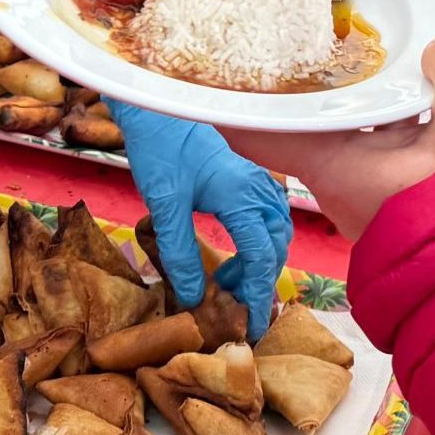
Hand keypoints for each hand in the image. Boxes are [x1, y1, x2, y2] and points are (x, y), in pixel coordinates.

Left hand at [114, 101, 292, 337]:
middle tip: (233, 308)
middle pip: (275, 247)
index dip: (257, 294)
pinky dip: (259, 243)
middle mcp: (257, 189)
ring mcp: (256, 182)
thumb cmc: (160, 149)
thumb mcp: (165, 205)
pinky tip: (235, 253)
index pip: (261, 256)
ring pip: (276, 234)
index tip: (251, 325)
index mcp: (241, 196)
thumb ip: (180, 252)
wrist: (158, 108)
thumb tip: (194, 297)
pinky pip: (268, 219)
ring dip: (259, 262)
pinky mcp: (248, 179)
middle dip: (259, 282)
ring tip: (226, 281)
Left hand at [226, 39, 434, 238]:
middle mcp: (337, 178)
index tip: (200, 66)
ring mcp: (364, 185)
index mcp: (331, 167)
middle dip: (296, 73)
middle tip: (291, 26)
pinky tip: (410, 81)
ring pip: (341, 124)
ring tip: (352, 36)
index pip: (254, 131)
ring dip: (345, 88)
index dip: (224, 97)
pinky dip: (381, 107)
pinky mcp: (393, 189)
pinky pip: (374, 136)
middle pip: (299, 116)